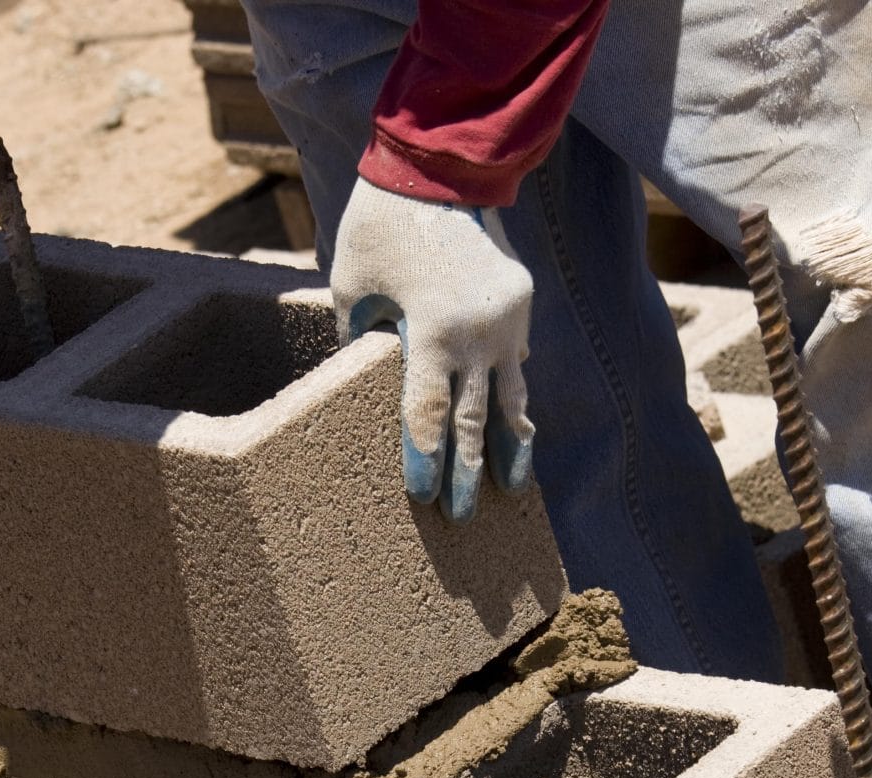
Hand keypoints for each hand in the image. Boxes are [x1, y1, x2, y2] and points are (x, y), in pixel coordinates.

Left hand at [330, 177, 536, 521]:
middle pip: (471, 424)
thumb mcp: (351, 288)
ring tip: (512, 492)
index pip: (426, 418)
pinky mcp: (520, 305)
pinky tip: (514, 432)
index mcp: (432, 334)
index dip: (423, 463)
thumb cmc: (380, 225)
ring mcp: (507, 321)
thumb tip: (363, 391)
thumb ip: (360, 344)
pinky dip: (512, 399)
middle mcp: (479, 336)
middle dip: (466, 475)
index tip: (422, 499)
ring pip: (509, 400)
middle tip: (463, 519)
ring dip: (507, 450)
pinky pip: (514, 363)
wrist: (442, 165)